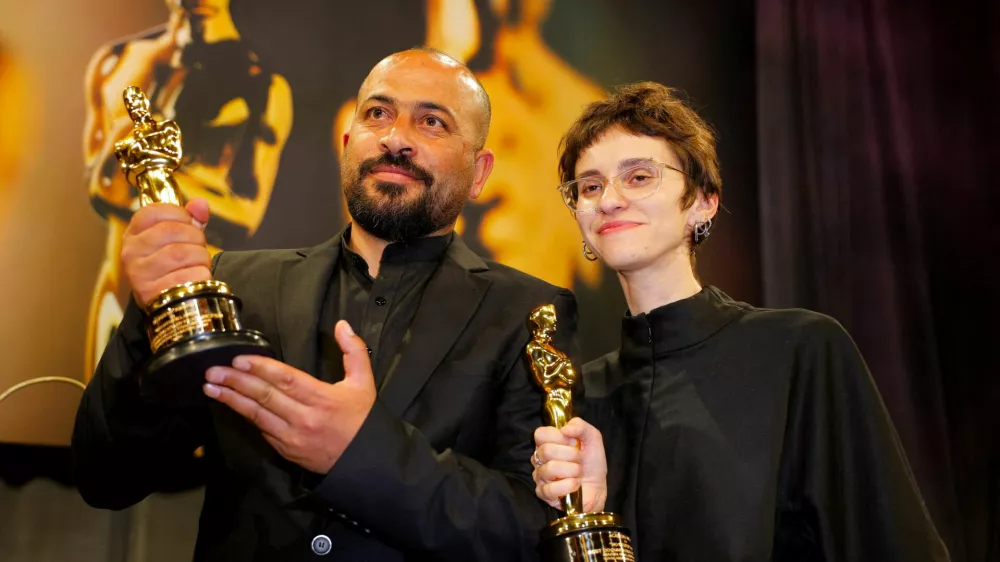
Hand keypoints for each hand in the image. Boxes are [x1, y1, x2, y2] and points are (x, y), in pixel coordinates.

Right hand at [121, 198, 210, 306]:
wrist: (164, 301)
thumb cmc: (170, 264)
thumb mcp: (176, 238)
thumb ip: (190, 219)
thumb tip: (201, 204)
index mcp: (134, 233)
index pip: (154, 211)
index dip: (179, 214)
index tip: (189, 223)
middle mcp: (131, 252)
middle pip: (172, 231)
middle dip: (196, 237)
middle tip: (198, 246)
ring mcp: (140, 273)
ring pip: (182, 253)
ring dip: (201, 257)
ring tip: (198, 263)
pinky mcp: (153, 293)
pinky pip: (188, 276)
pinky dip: (201, 275)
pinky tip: (196, 277)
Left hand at [202, 320, 376, 473]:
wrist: (366, 461)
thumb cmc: (363, 419)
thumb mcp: (364, 381)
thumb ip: (354, 350)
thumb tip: (341, 324)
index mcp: (323, 398)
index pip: (286, 379)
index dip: (261, 368)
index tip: (239, 360)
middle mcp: (304, 418)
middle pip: (265, 396)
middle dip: (236, 382)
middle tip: (212, 372)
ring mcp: (293, 437)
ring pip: (257, 416)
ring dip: (232, 400)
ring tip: (211, 388)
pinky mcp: (287, 451)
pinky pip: (263, 431)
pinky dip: (247, 417)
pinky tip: (232, 406)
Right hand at [532, 417, 606, 512]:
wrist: (598, 488)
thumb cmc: (591, 463)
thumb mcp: (592, 438)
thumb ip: (580, 426)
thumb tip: (565, 429)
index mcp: (548, 443)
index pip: (540, 434)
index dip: (559, 437)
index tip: (573, 443)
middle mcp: (540, 458)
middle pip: (546, 450)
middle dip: (571, 455)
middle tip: (579, 460)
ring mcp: (540, 476)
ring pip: (550, 468)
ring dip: (573, 471)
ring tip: (578, 474)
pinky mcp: (543, 494)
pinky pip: (551, 489)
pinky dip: (569, 486)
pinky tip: (575, 485)